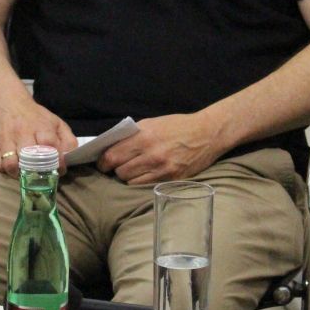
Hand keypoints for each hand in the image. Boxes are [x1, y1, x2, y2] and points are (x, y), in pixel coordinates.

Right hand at [0, 101, 77, 176]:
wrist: (8, 101)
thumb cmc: (35, 116)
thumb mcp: (55, 122)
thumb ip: (67, 139)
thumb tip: (71, 158)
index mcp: (41, 127)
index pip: (50, 145)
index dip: (56, 161)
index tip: (59, 170)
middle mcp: (23, 133)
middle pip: (29, 158)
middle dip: (37, 171)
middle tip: (41, 176)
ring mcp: (7, 139)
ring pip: (10, 164)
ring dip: (18, 174)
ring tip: (24, 173)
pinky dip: (4, 170)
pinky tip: (12, 167)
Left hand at [97, 113, 220, 184]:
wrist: (207, 133)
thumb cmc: (178, 126)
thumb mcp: (152, 123)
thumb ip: (132, 135)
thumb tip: (111, 146)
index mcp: (144, 137)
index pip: (112, 156)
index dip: (103, 162)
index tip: (102, 164)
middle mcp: (152, 155)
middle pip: (120, 172)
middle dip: (116, 170)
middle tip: (118, 166)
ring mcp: (162, 169)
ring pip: (131, 182)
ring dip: (129, 177)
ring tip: (133, 170)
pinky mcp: (172, 179)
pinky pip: (146, 186)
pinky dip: (142, 182)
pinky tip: (146, 174)